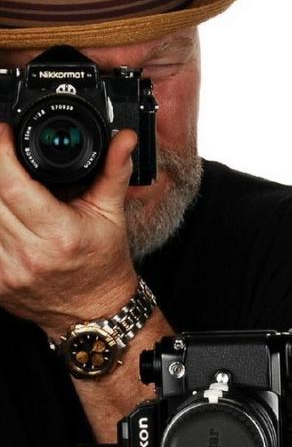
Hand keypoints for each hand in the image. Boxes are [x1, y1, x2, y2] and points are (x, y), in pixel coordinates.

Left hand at [0, 123, 139, 337]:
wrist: (96, 312)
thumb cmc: (104, 264)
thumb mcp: (111, 215)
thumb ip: (113, 171)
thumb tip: (124, 138)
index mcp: (58, 234)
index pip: (12, 184)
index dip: (1, 152)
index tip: (5, 134)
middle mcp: (29, 254)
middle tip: (5, 156)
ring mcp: (7, 272)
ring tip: (8, 186)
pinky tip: (7, 216)